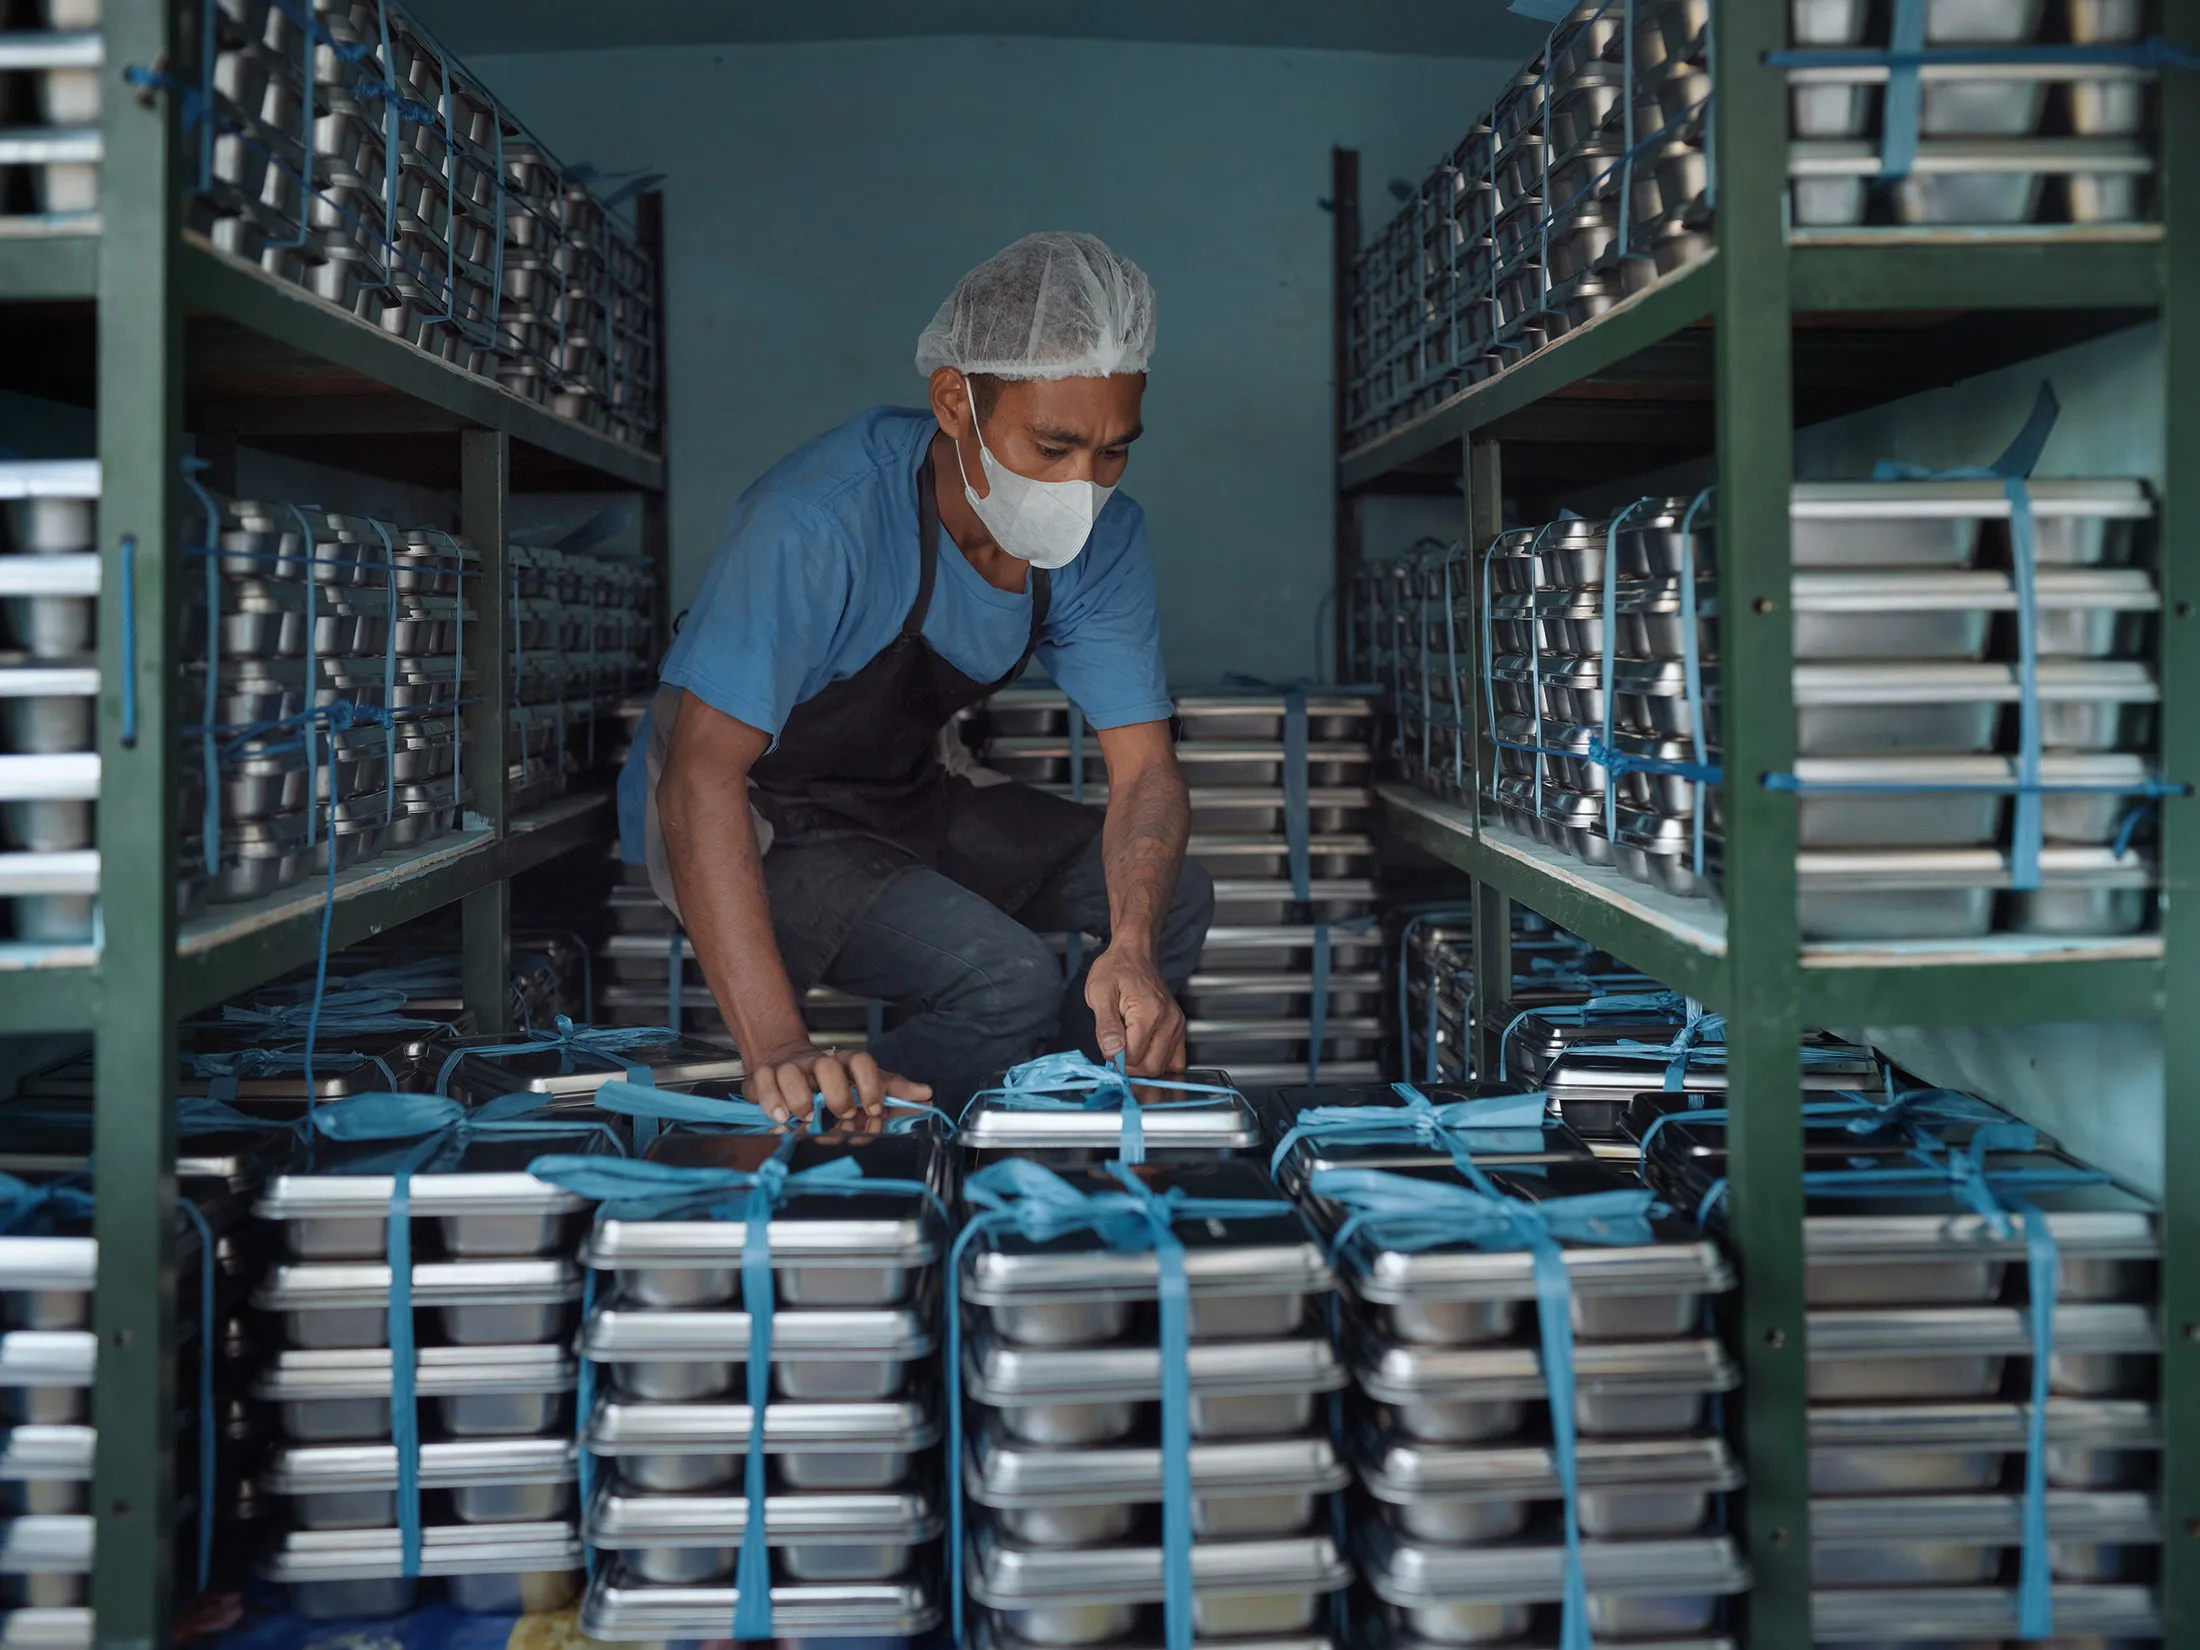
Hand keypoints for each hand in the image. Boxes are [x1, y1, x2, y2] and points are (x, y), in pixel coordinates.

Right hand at [742, 1041, 932, 1122]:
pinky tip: (780, 1118)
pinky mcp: (764, 1075)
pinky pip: (763, 1082)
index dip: (870, 1086)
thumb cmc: (830, 1079)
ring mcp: (790, 1068)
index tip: (874, 1110)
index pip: (862, 1062)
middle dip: (836, 1094)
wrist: (785, 1058)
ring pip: (791, 1073)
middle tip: (841, 1114)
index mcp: (844, 1063)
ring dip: (800, 1099)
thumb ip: (894, 1090)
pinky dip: (771, 1101)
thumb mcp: (864, 1084)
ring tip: (807, 1117)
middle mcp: (817, 1062)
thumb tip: (926, 1094)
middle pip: (828, 1067)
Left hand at [1085, 945, 1186, 1076]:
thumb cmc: (1116, 969)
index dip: (1115, 1058)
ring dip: (1142, 1066)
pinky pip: (1176, 1060)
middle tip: (1115, 1050)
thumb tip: (1112, 1052)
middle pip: (1151, 1067)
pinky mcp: (1179, 1029)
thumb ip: (1106, 1025)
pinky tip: (1145, 1054)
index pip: (1133, 1057)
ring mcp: (1177, 1026)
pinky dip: (1159, 1064)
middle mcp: (1169, 1021)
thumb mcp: (1099, 992)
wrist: (1134, 954)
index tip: (1107, 1046)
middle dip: (1129, 1067)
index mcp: (1149, 1013)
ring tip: (1128, 1048)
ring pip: (1163, 1067)